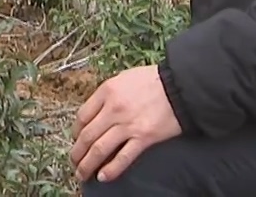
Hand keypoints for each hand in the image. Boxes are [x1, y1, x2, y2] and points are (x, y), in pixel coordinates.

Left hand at [71, 65, 182, 183]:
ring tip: (83, 174)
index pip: (82, 116)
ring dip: (88, 164)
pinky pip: (123, 157)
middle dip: (77, 153)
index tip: (75, 140)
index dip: (75, 132)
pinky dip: (111, 169)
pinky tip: (103, 177)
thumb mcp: (124, 78)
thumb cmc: (153, 80)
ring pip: (100, 149)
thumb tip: (96, 112)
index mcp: (107, 91)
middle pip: (87, 135)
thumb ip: (108, 94)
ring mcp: (128, 124)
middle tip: (75, 162)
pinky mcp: (144, 138)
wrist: (180, 86)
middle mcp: (113, 109)